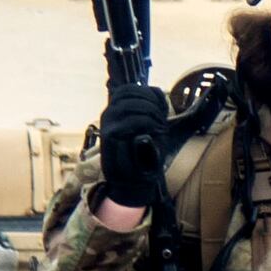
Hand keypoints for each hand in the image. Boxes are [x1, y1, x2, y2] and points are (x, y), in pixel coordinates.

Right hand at [96, 76, 169, 214]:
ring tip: (160, 127)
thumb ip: (149, 108)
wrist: (134, 181)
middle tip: (161, 120)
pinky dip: (149, 123)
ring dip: (151, 113)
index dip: (148, 93)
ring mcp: (108, 124)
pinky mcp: (110, 136)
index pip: (128, 89)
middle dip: (151, 103)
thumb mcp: (148, 126)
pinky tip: (156, 132)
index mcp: (115, 110)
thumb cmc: (145, 153)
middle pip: (130, 93)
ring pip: (132, 105)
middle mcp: (108, 114)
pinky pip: (133, 120)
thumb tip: (157, 90)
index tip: (162, 107)